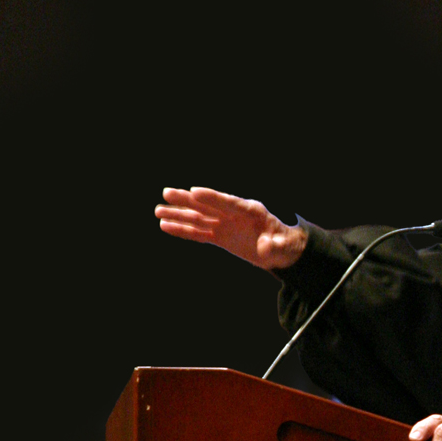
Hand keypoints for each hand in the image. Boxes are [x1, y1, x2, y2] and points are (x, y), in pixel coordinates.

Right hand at [154, 187, 307, 269]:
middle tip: (166, 193)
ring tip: (157, 211)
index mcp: (251, 211)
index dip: (212, 197)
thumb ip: (274, 246)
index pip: (228, 202)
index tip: (194, 191)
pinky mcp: (220, 236)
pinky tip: (166, 226)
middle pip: (208, 206)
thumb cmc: (283, 244)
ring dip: (178, 215)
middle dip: (187, 200)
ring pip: (199, 218)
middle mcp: (234, 215)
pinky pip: (199, 233)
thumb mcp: (282, 247)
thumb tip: (267, 247)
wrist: (280, 249)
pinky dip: (183, 230)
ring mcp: (225, 224)